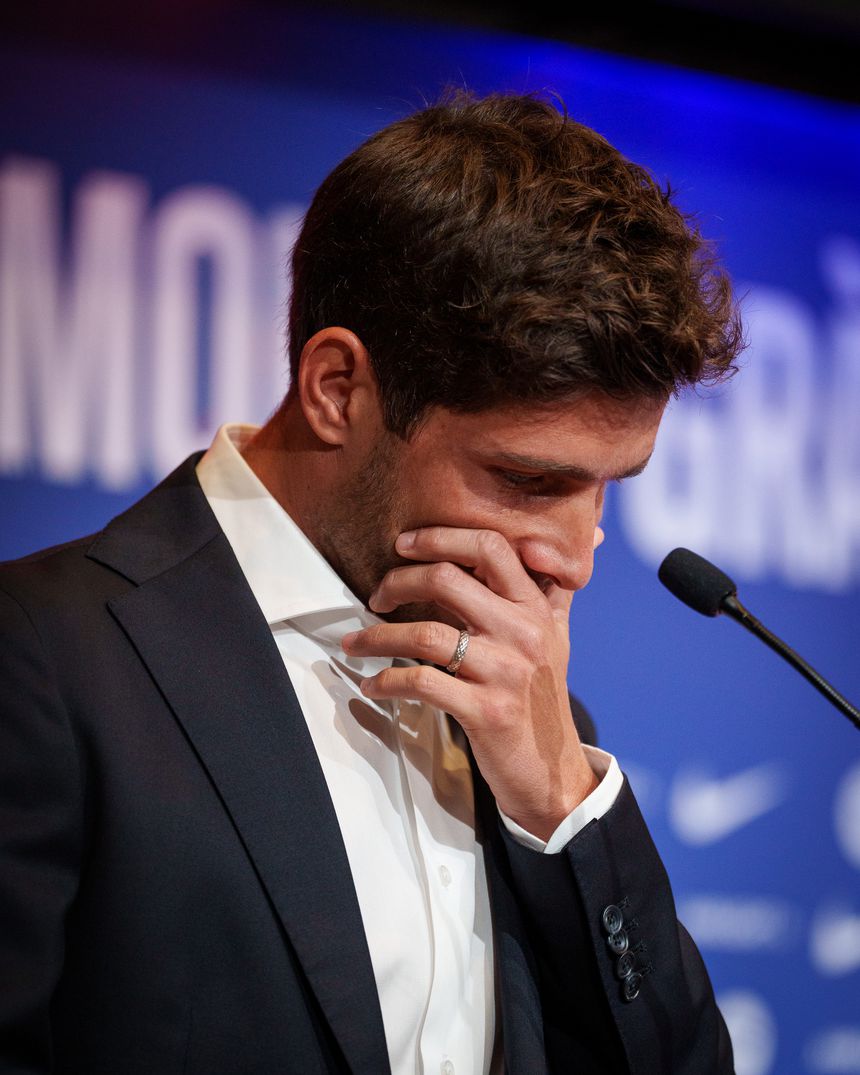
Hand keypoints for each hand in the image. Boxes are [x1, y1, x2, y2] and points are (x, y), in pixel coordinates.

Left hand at [341, 526, 598, 840]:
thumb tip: (592, 532)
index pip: (490, 547)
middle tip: (377, 596)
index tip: (405, 545)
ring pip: (425, 634)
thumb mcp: (557, 634)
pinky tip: (372, 684)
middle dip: (398, 581)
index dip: (441, 537)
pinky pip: (421, 683)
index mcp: (535, 607)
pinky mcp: (485, 711)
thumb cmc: (544, 695)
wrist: (553, 770)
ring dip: (378, 636)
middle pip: (446, 580)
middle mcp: (522, 632)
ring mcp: (504, 672)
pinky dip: (387, 681)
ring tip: (355, 643)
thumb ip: (555, 585)